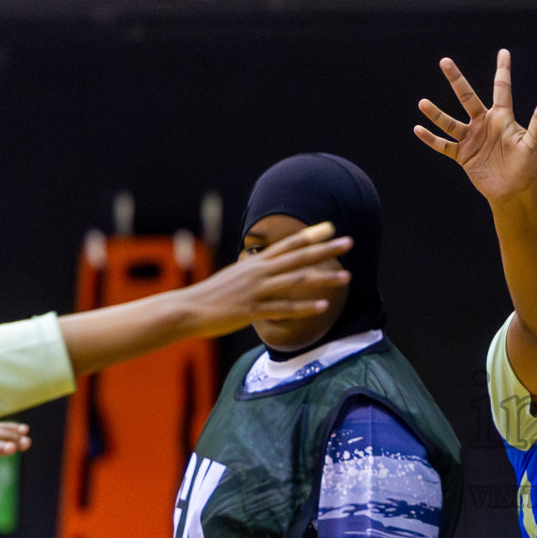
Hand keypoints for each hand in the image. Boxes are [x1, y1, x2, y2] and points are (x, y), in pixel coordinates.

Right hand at [182, 222, 352, 337]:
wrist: (186, 309)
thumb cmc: (212, 296)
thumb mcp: (236, 277)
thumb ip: (255, 272)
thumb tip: (268, 267)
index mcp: (255, 263)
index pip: (288, 244)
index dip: (311, 235)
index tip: (332, 227)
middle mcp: (259, 272)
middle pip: (298, 257)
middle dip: (325, 249)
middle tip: (350, 242)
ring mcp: (256, 290)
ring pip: (296, 281)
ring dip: (323, 278)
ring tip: (347, 277)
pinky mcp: (252, 310)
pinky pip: (283, 308)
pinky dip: (304, 307)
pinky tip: (323, 307)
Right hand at [415, 49, 536, 205]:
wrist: (515, 192)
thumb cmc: (528, 167)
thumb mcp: (533, 142)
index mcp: (502, 118)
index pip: (502, 89)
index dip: (503, 70)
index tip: (504, 52)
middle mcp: (484, 124)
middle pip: (467, 97)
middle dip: (456, 79)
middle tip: (445, 61)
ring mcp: (472, 139)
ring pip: (450, 122)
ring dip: (436, 114)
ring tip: (422, 103)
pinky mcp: (463, 156)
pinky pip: (444, 145)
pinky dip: (431, 139)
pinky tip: (418, 129)